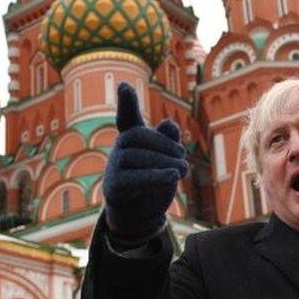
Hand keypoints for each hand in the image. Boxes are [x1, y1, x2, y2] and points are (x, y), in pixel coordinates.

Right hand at [103, 82, 188, 239]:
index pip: (127, 116)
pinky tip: (173, 176)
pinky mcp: (114, 186)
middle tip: (183, 157)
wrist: (139, 213)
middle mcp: (120, 148)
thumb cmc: (153, 178)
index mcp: (132, 136)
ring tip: (183, 170)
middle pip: (140, 136)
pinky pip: (136, 178)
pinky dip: (157, 177)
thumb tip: (169, 124)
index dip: (126, 101)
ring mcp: (114, 166)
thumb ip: (169, 139)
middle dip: (165, 145)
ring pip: (139, 157)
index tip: (123, 85)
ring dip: (165, 163)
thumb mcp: (166, 157)